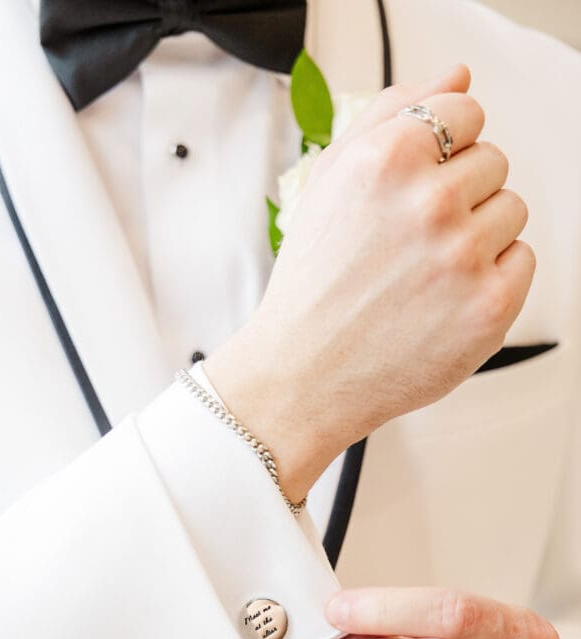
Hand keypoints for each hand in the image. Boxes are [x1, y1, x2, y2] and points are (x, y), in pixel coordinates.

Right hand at [205, 65, 534, 503]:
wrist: (304, 375)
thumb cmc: (315, 281)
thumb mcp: (329, 183)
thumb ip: (392, 115)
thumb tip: (459, 75)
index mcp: (386, 158)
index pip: (465, 111)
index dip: (443, 149)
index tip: (417, 185)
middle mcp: (429, 201)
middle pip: (492, 161)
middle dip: (459, 194)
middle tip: (410, 242)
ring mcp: (464, 256)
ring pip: (512, 209)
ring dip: (479, 235)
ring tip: (426, 272)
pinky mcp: (491, 306)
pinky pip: (523, 259)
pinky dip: (492, 277)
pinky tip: (444, 299)